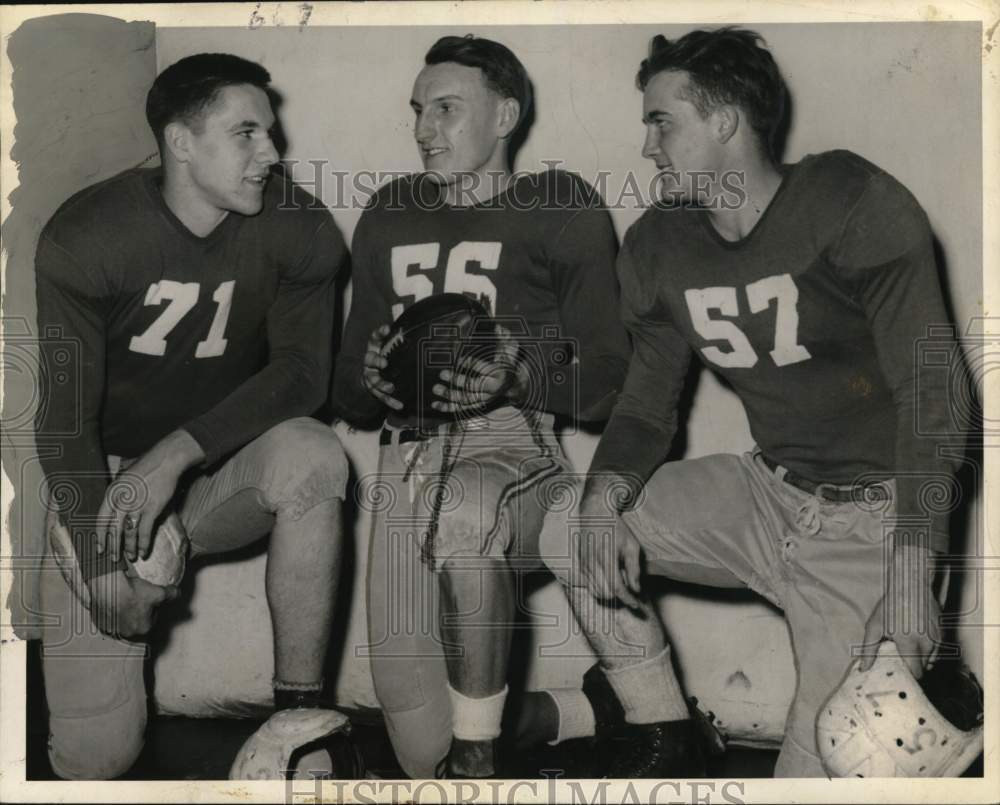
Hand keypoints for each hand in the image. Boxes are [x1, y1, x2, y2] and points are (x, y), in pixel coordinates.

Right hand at [87, 569, 179, 638]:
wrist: (110, 588)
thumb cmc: (133, 593)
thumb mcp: (159, 592)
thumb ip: (172, 594)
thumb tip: (177, 593)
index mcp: (144, 628)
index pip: (153, 619)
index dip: (153, 607)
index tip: (150, 599)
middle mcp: (128, 633)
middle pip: (137, 621)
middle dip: (138, 611)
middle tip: (138, 597)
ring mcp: (112, 629)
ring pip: (122, 620)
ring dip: (125, 611)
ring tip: (126, 597)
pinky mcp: (100, 622)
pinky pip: (109, 617)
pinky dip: (112, 610)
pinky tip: (114, 599)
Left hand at [97, 430, 203, 562]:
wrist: (165, 461)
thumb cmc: (146, 467)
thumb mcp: (124, 477)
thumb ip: (118, 494)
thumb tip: (114, 509)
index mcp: (112, 493)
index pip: (101, 520)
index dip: (100, 537)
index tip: (99, 548)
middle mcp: (121, 501)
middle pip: (113, 530)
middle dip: (113, 547)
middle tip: (113, 559)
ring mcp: (136, 506)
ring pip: (129, 533)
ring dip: (129, 548)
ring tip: (131, 558)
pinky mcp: (152, 509)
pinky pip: (145, 531)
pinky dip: (144, 543)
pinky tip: (144, 551)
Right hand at [362, 324, 402, 410]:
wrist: (372, 377)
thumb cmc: (386, 358)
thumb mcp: (390, 347)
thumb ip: (398, 337)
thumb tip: (408, 320)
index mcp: (374, 349)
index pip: (374, 339)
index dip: (379, 333)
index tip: (387, 329)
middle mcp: (370, 362)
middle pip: (369, 360)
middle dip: (376, 361)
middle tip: (384, 362)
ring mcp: (371, 377)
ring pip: (374, 381)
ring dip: (382, 384)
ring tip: (391, 387)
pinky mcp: (375, 391)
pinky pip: (382, 397)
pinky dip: (390, 401)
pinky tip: (400, 405)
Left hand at [431, 325, 527, 413]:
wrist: (515, 384)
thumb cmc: (509, 363)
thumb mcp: (510, 348)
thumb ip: (504, 337)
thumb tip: (498, 327)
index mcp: (499, 373)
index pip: (484, 369)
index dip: (471, 364)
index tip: (459, 359)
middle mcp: (492, 388)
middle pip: (473, 386)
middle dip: (457, 380)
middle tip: (443, 373)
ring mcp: (484, 398)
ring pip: (466, 399)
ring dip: (450, 394)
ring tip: (436, 388)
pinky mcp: (477, 404)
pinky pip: (462, 408)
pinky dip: (448, 407)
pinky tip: (435, 404)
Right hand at [570, 477, 642, 609]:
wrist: (595, 514)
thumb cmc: (616, 528)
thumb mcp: (631, 545)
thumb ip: (634, 569)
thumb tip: (636, 590)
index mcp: (606, 557)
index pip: (616, 587)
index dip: (627, 599)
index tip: (636, 605)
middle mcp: (592, 562)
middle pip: (605, 593)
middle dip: (619, 598)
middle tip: (631, 593)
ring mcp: (584, 564)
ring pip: (596, 591)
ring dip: (609, 594)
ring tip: (620, 584)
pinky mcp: (580, 564)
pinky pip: (589, 585)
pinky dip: (600, 589)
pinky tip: (609, 580)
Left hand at [860, 543, 940, 677]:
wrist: (911, 584)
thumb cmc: (890, 605)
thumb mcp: (874, 626)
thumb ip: (869, 649)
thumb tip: (864, 668)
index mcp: (911, 644)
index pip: (916, 673)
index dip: (907, 677)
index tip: (898, 676)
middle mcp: (928, 644)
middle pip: (923, 668)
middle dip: (912, 667)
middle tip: (899, 660)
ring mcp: (938, 638)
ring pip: (931, 659)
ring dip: (920, 658)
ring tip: (906, 647)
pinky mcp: (943, 632)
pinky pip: (936, 649)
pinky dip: (927, 648)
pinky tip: (914, 638)